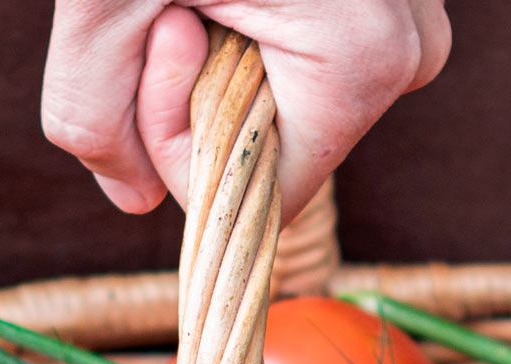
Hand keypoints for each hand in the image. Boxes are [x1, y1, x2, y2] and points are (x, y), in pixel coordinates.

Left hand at [40, 0, 448, 216]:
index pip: (265, 191)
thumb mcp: (99, 5)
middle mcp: (414, 43)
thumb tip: (133, 198)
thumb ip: (95, 122)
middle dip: (204, 91)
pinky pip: (316, 51)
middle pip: (284, 142)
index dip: (184, 144)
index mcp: (365, 62)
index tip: (164, 45)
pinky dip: (256, 21)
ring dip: (226, 54)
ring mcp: (415, 14)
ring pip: (298, 97)